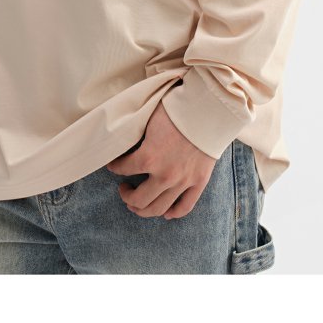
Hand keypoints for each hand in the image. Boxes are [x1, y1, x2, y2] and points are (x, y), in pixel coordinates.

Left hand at [104, 99, 216, 218]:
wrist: (209, 110)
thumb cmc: (177, 109)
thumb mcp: (149, 120)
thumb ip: (137, 137)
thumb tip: (125, 141)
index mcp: (148, 157)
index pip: (122, 169)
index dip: (114, 167)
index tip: (113, 165)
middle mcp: (164, 174)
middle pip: (139, 199)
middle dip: (127, 196)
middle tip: (124, 188)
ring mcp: (183, 181)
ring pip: (158, 208)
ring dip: (144, 209)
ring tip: (138, 202)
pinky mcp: (199, 182)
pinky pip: (185, 207)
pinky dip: (173, 213)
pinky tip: (165, 212)